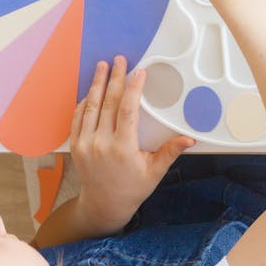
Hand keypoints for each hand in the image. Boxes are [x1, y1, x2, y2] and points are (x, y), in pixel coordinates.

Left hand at [68, 56, 193, 232]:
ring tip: (102, 66)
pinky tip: (91, 90)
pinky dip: (84, 101)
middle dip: (114, 78)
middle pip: (108, 103)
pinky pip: (78, 117)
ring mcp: (85, 144)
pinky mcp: (76, 146)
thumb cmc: (132, 189)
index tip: (139, 73)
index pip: (127, 110)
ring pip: (91, 106)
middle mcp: (100, 144)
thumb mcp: (154, 172)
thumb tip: (189, 139)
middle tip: (119, 60)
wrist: (103, 205)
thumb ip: (170, 152)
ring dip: (97, 84)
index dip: (133, 88)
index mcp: (122, 148)